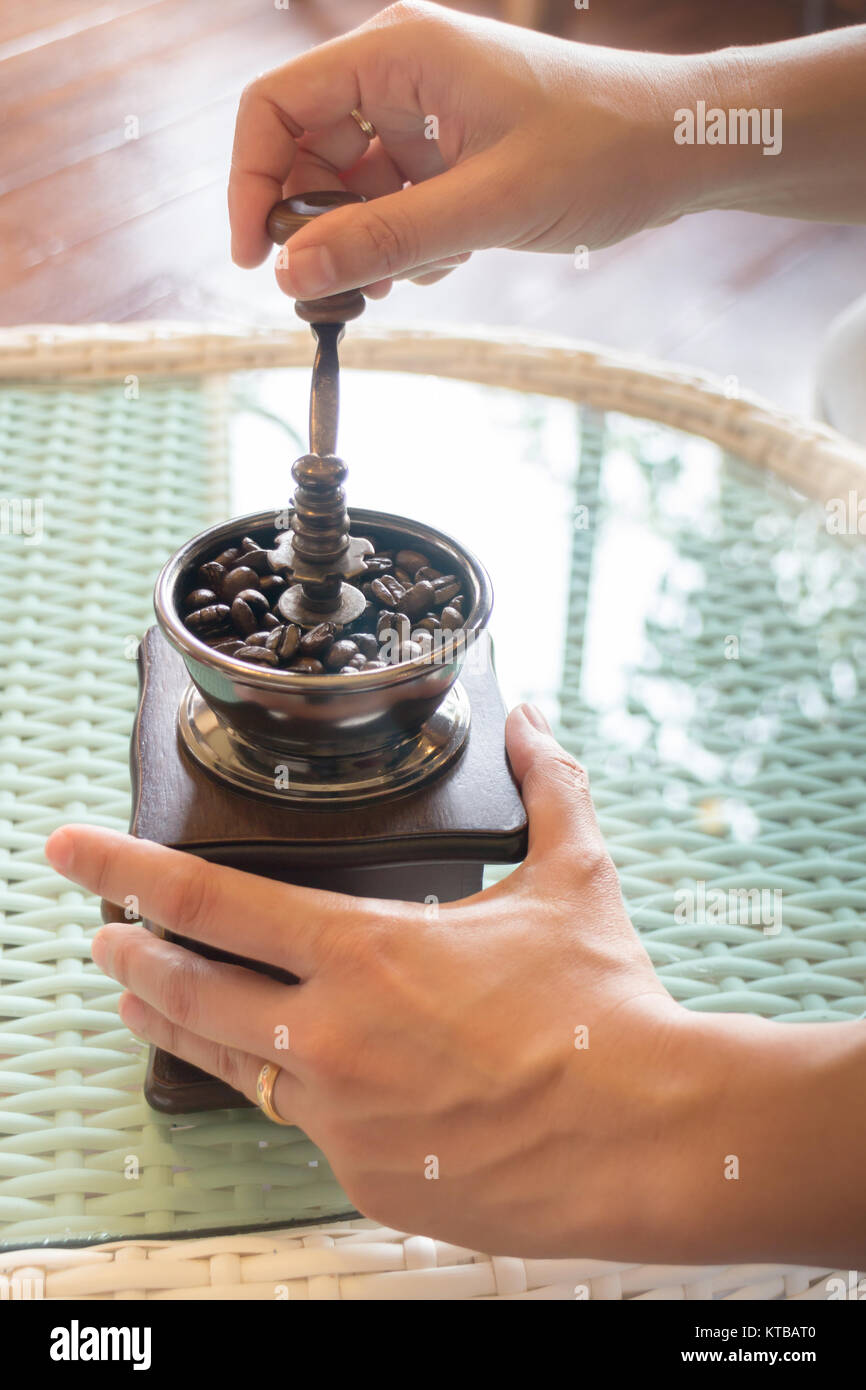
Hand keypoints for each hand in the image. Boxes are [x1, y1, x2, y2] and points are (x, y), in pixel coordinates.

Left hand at [46, 704, 690, 1257]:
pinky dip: (285, 1090)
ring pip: (221, 1064)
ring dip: (170, 1025)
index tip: (70, 850)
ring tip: (142, 1003)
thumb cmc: (605, 1007)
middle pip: (182, 990)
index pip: (206, 900)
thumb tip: (535, 722)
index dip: (122, 869)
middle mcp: (331, 1035)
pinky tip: (283, 1074)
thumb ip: (546, 787)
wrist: (644, 1138)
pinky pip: (301, 1126)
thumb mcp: (575, 879)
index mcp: (366, 949)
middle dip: (127, 956)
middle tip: (102, 938)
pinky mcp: (364, 1175)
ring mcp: (340, 1116)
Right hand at [228, 1, 693, 301]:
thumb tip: (289, 277)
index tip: (255, 262)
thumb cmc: (599, 152)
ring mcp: (425, 113)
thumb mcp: (485, 206)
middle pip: (304, 149)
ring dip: (360, 241)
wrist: (678, 149)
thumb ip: (383, 239)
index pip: (274, 105)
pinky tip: (445, 261)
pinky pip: (391, 200)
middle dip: (310, 224)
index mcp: (398, 51)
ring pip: (347, 184)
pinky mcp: (449, 150)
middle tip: (332, 291)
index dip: (250, 182)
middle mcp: (401, 73)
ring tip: (400, 280)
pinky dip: (402, 240)